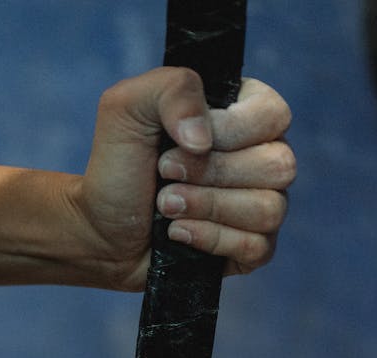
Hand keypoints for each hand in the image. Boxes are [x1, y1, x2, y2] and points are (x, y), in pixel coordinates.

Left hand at [78, 69, 295, 289]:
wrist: (99, 231)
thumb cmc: (117, 167)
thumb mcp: (127, 108)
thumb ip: (172, 90)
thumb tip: (205, 138)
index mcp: (243, 114)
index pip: (273, 115)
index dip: (230, 132)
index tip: (178, 143)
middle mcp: (260, 158)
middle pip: (277, 165)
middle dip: (211, 174)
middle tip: (165, 175)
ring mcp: (260, 205)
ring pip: (268, 208)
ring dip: (209, 207)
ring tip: (166, 207)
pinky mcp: (251, 249)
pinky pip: (257, 247)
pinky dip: (212, 240)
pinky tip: (179, 235)